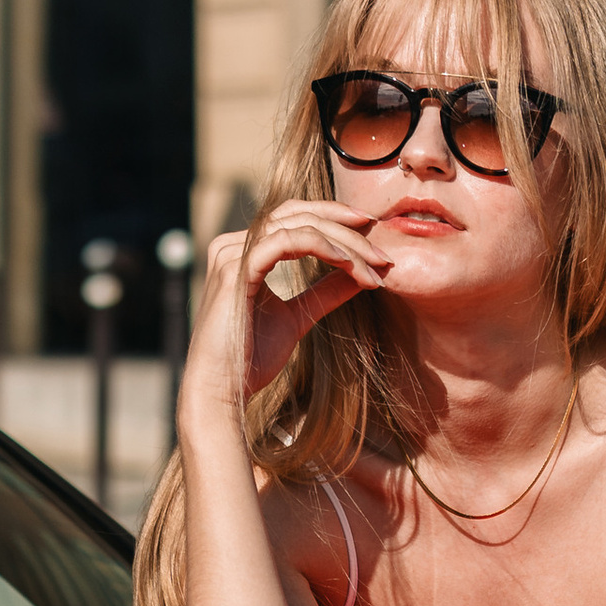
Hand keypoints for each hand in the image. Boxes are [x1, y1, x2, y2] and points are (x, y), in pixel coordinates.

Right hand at [180, 202, 389, 445]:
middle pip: (298, 214)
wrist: (223, 391)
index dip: (335, 221)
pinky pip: (287, 241)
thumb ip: (326, 292)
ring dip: (344, 243)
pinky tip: (350, 265)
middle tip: (383, 251)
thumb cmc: (251, 359)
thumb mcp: (299, 318)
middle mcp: (233, 244)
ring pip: (298, 225)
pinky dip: (324, 248)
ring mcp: (232, 253)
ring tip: (374, 267)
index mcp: (244, 252)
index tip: (374, 240)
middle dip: (346, 227)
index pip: (294, 219)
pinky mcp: (236, 268)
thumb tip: (362, 275)